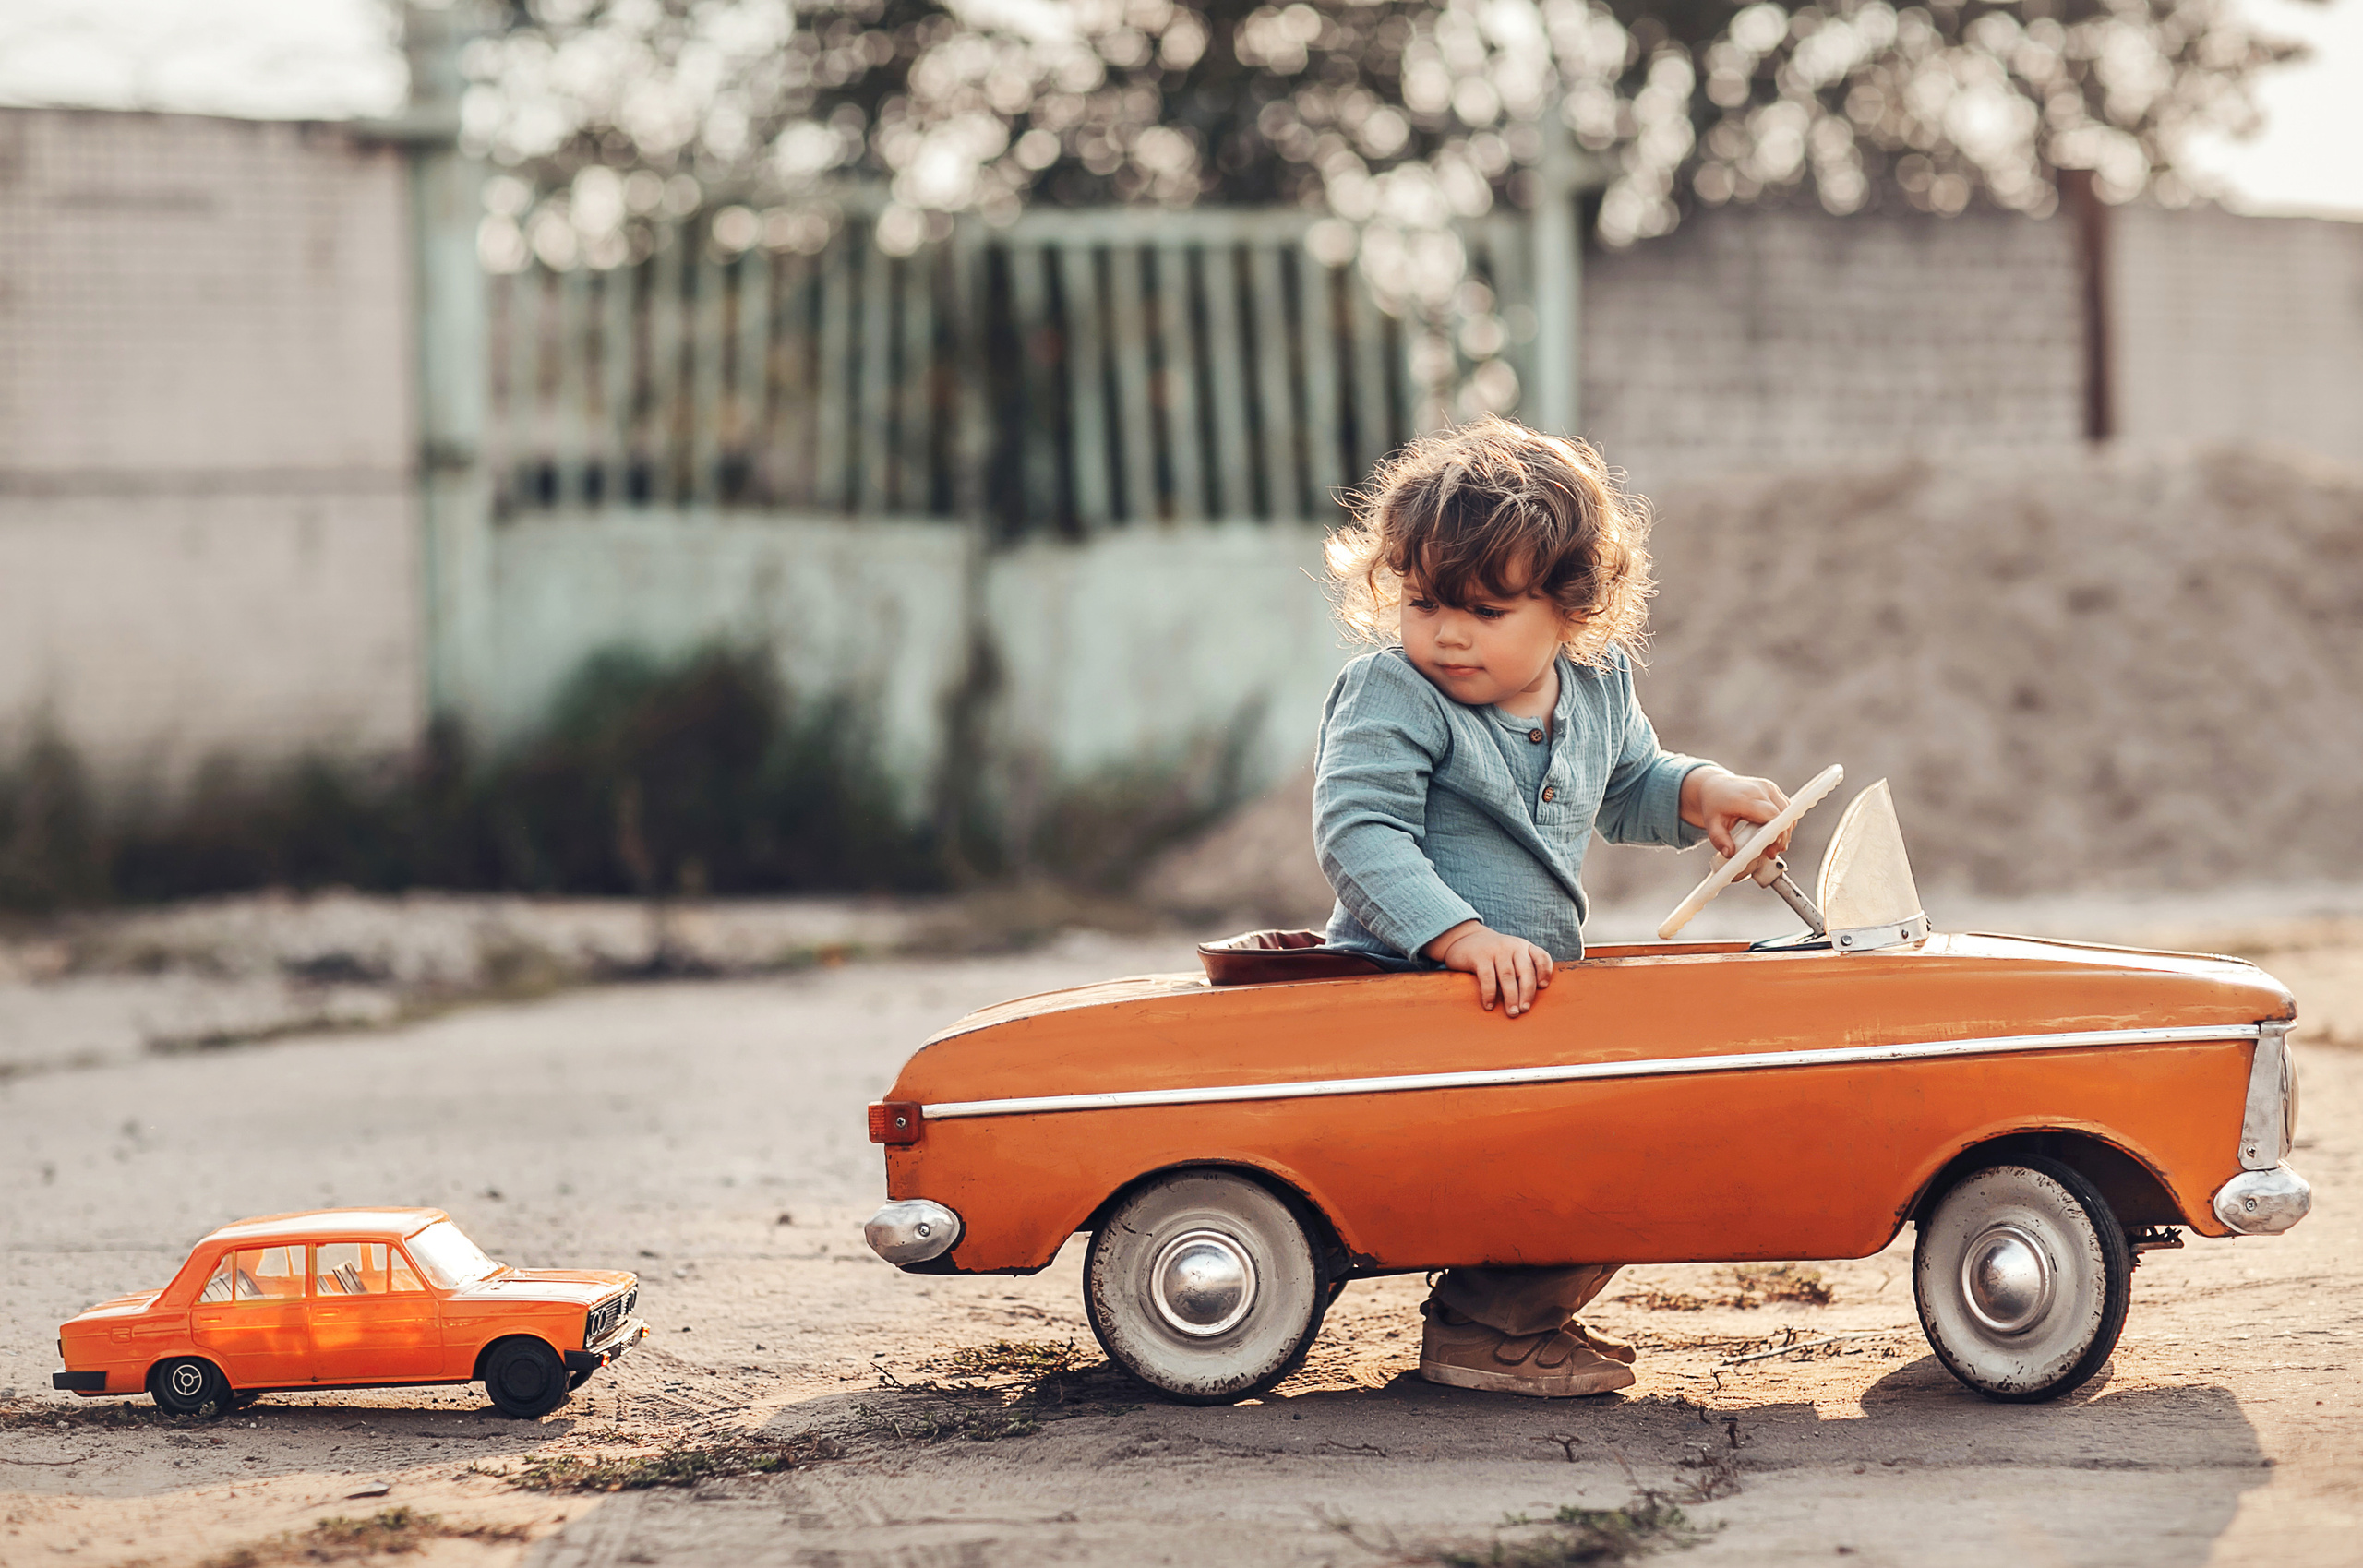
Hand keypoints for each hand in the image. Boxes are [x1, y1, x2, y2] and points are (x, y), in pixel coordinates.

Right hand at [1424, 921, 1553, 1016]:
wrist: (1464, 938)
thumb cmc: (1492, 955)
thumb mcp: (1510, 954)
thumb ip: (1521, 968)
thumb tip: (1529, 1000)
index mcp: (1523, 947)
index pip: (1541, 956)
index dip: (1545, 971)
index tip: (1543, 986)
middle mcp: (1513, 947)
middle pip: (1525, 971)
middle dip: (1527, 992)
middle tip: (1525, 1010)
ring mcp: (1496, 950)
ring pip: (1508, 976)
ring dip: (1511, 997)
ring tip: (1512, 1012)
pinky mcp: (1480, 956)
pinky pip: (1487, 977)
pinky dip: (1489, 993)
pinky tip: (1489, 1005)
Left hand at [1680, 767, 1793, 863]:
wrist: (1715, 786)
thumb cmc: (1714, 805)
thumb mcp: (1712, 824)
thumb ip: (1719, 839)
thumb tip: (1730, 853)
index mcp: (1745, 797)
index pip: (1771, 815)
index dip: (1776, 833)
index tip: (1771, 849)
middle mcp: (1759, 789)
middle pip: (1783, 814)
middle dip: (1782, 836)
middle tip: (1771, 852)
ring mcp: (1768, 787)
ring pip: (1788, 811)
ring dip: (1785, 829)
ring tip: (1773, 846)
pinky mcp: (1773, 789)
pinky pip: (1786, 807)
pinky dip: (1783, 821)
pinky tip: (1774, 834)